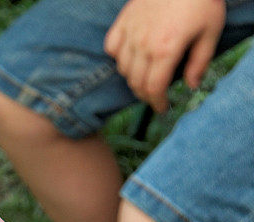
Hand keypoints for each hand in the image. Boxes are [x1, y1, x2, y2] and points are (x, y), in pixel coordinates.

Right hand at [104, 0, 225, 111]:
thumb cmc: (201, 0)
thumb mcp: (211, 31)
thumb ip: (200, 62)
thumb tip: (191, 86)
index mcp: (166, 50)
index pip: (153, 88)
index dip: (157, 103)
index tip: (163, 107)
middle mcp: (143, 45)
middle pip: (136, 83)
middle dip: (146, 95)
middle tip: (156, 96)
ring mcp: (130, 32)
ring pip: (123, 68)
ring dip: (133, 78)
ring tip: (146, 78)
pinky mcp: (123, 21)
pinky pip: (112, 48)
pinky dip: (119, 57)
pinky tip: (131, 57)